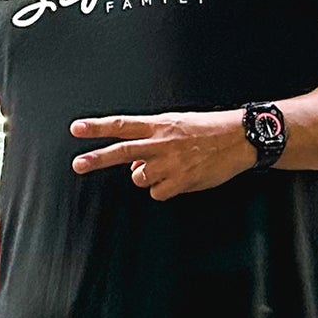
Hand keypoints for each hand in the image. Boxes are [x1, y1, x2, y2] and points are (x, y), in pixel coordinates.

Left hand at [69, 109, 254, 199]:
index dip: (98, 127)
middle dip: (97, 159)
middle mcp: (161, 143)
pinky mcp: (181, 181)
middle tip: (78, 164)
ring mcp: (170, 163)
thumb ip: (152, 141)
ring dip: (148, 177)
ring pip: (139, 178)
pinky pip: (157, 193)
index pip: (122, 125)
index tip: (77, 128)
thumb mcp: (177, 125)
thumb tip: (133, 163)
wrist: (240, 138)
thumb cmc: (208, 130)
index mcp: (159, 125)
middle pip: (121, 152)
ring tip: (171, 167)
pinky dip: (165, 189)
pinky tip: (182, 177)